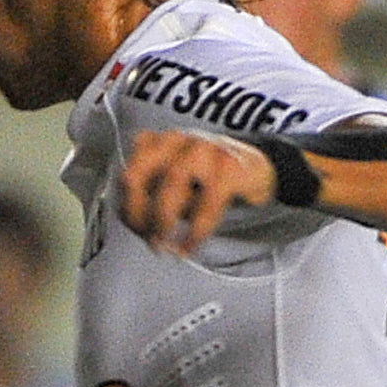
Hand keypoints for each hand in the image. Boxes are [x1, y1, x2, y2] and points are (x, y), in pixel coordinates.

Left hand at [118, 130, 276, 256]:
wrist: (258, 170)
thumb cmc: (209, 181)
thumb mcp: (175, 187)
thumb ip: (152, 198)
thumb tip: (139, 226)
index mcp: (158, 143)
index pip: (129, 174)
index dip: (128, 209)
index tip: (139, 233)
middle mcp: (176, 140)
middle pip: (139, 175)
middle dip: (140, 214)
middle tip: (151, 241)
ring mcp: (203, 148)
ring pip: (171, 182)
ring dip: (165, 221)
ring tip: (169, 246)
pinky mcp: (229, 165)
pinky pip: (207, 201)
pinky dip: (196, 230)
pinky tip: (191, 244)